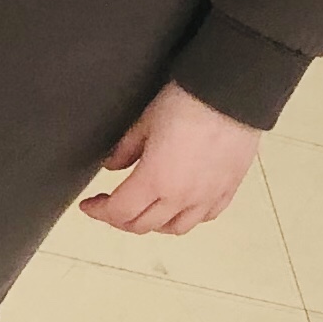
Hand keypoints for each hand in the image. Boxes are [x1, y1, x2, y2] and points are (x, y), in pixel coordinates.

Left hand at [79, 80, 262, 235]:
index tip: (90, 205)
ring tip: (145, 210)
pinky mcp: (227, 190)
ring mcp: (207, 197)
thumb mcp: (145, 121)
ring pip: (175, 228)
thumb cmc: (190, 101)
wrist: (233, 93)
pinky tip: (182, 206)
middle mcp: (181, 197)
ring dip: (154, 224)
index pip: (119, 212)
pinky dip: (188, 217)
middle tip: (112, 206)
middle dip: (121, 219)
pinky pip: (205, 217)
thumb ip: (125, 149)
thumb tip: (112, 165)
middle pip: (143, 225)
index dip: (99, 212)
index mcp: (154, 181)